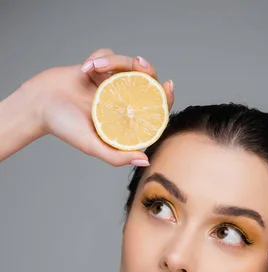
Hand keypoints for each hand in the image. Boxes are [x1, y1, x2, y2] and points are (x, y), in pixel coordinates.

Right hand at [20, 48, 174, 166]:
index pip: (153, 108)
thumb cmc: (64, 128)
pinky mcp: (98, 67)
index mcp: (125, 119)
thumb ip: (117, 157)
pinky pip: (108, 55)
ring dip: (115, 62)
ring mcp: (110, 83)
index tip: (169, 86)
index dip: (165, 97)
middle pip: (146, 81)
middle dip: (148, 70)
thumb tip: (146, 159)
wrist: (39, 104)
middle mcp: (121, 101)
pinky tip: (85, 69)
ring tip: (94, 68)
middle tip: (140, 65)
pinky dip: (99, 59)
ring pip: (127, 65)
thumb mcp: (92, 146)